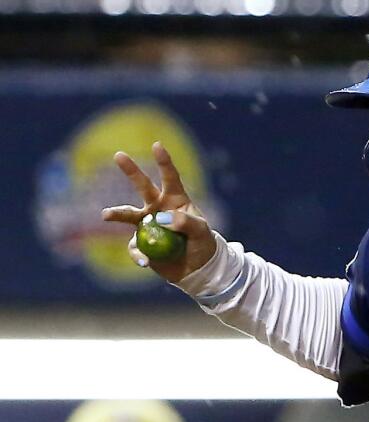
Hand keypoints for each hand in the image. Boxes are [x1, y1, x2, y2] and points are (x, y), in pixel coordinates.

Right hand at [100, 142, 216, 283]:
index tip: (157, 145)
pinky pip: (134, 246)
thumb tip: (162, 218)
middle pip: (143, 187)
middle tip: (119, 155)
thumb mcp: (201, 232)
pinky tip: (145, 262)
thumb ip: (186, 223)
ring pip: (128, 215)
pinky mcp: (142, 243)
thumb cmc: (203, 244)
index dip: (164, 162)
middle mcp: (158, 208)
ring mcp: (148, 225)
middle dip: (131, 171)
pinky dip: (138, 254)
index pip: (170, 178)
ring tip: (106, 215)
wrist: (197, 268)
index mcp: (176, 200)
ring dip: (116, 214)